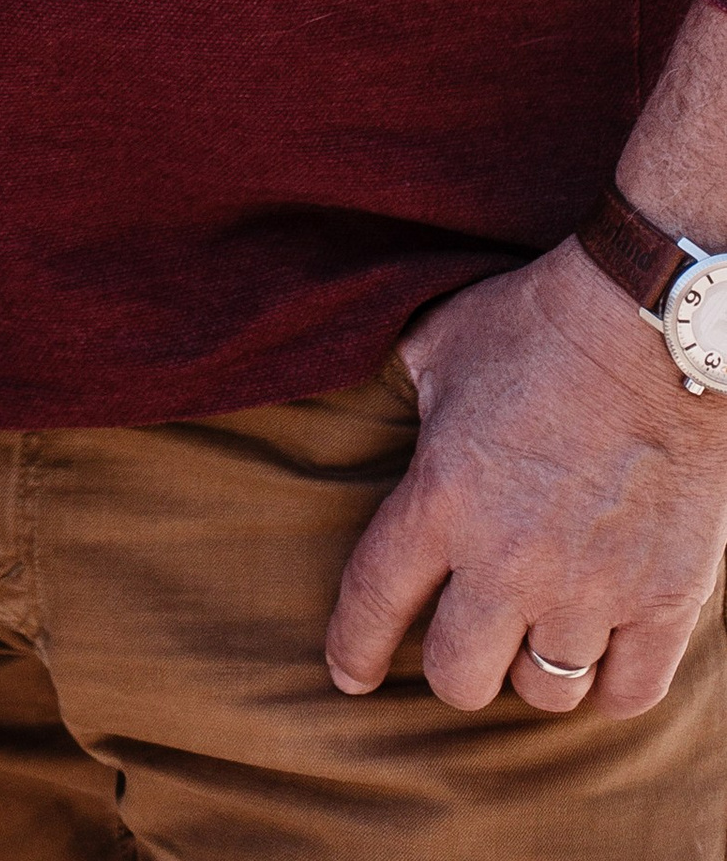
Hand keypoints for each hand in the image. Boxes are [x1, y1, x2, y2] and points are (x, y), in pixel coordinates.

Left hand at [326, 240, 726, 716]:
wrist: (651, 325)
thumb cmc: (539, 323)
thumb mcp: (440, 346)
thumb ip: (408, 396)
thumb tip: (384, 404)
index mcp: (440, 499)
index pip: (374, 601)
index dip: (354, 648)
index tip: (350, 675)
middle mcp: (508, 560)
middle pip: (459, 676)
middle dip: (453, 666)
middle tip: (465, 638)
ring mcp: (591, 587)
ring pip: (545, 691)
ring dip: (533, 667)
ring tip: (536, 632)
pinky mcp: (664, 598)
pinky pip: (629, 691)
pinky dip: (610, 684)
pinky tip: (601, 655)